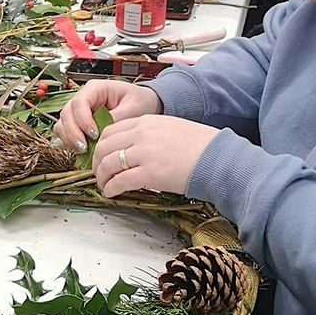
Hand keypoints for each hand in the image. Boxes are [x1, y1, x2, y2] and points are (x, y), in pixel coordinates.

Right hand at [57, 79, 161, 152]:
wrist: (143, 105)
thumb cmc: (140, 101)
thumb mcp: (134, 107)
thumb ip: (117, 118)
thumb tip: (102, 132)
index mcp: (96, 88)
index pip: (79, 102)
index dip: (83, 120)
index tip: (94, 134)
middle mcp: (83, 98)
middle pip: (66, 113)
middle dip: (72, 132)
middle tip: (84, 148)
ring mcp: (79, 111)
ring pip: (62, 124)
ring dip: (69, 138)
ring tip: (83, 150)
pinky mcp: (78, 124)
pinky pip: (65, 133)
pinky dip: (69, 143)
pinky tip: (81, 151)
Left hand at [91, 114, 218, 198]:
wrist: (218, 159)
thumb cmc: (200, 146)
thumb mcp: (171, 128)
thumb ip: (149, 134)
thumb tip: (133, 147)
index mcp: (146, 121)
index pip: (111, 131)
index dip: (101, 146)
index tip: (101, 156)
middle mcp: (142, 134)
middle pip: (104, 147)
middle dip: (97, 162)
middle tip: (98, 173)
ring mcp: (144, 153)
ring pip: (108, 164)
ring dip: (101, 177)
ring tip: (104, 185)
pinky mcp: (149, 174)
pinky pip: (120, 181)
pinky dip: (111, 188)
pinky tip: (111, 193)